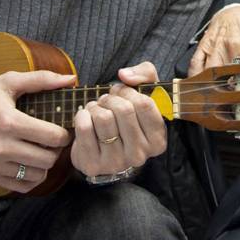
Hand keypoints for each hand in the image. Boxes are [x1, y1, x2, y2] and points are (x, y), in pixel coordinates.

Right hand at [0, 70, 73, 192]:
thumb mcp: (7, 82)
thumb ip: (41, 79)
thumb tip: (70, 79)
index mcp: (7, 121)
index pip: (52, 137)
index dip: (63, 133)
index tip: (61, 127)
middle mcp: (0, 147)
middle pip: (47, 159)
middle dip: (56, 150)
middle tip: (53, 140)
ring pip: (37, 175)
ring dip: (45, 164)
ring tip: (41, 151)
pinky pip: (21, 187)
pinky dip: (31, 177)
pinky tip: (29, 163)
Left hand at [70, 62, 166, 177]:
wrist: (102, 150)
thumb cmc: (128, 117)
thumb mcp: (145, 93)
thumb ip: (145, 74)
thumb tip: (124, 75)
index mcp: (157, 140)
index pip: (144, 104)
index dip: (128, 91)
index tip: (122, 91)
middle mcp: (140, 155)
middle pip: (123, 110)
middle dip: (111, 98)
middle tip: (107, 100)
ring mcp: (116, 163)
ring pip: (103, 118)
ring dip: (96, 106)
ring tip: (97, 109)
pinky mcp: (93, 165)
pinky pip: (84, 128)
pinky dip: (81, 115)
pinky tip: (86, 118)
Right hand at [188, 5, 239, 119]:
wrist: (232, 9)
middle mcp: (232, 45)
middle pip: (232, 78)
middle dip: (235, 100)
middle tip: (238, 114)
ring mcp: (215, 45)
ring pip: (212, 73)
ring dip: (214, 92)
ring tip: (217, 108)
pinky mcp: (203, 45)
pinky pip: (195, 63)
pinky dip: (194, 77)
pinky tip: (196, 90)